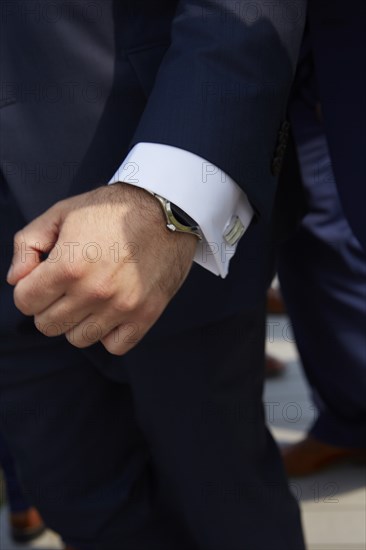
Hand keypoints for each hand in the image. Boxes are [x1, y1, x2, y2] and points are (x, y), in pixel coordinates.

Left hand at [7, 184, 196, 354]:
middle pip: (47, 325)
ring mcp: (121, 307)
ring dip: (77, 321)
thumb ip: (28, 243)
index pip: (24, 301)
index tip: (42, 280)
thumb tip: (16, 279)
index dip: (29, 289)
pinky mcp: (146, 315)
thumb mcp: (62, 212)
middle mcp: (93, 291)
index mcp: (68, 265)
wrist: (166, 209)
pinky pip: (114, 346)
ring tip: (89, 298)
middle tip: (65, 288)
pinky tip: (111, 312)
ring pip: (78, 338)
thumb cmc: (112, 209)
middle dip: (48, 307)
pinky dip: (108, 334)